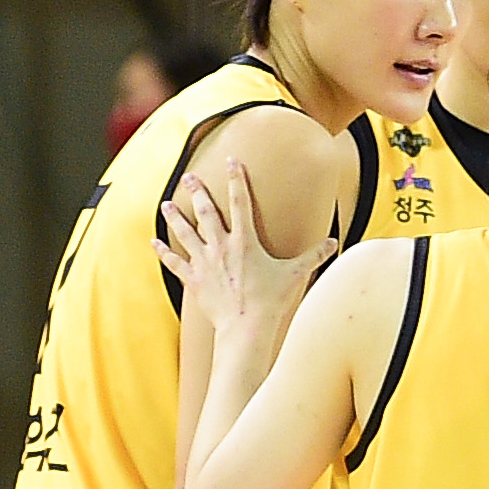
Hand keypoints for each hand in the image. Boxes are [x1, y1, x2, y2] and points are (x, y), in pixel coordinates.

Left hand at [154, 161, 312, 346]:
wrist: (246, 327)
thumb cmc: (271, 301)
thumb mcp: (296, 275)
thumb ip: (314, 255)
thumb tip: (334, 243)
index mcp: (245, 241)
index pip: (241, 201)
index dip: (237, 179)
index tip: (232, 161)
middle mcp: (221, 247)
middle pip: (206, 212)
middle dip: (197, 191)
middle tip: (188, 176)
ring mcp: (205, 263)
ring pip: (186, 234)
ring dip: (176, 217)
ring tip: (167, 204)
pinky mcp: (194, 280)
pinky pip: (175, 263)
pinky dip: (164, 253)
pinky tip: (155, 243)